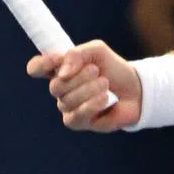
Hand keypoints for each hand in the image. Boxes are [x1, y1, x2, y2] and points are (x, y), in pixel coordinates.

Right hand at [27, 40, 141, 131]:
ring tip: (106, 83)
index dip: (42, 64)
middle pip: (55, 86)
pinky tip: (106, 98)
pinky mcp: (78, 122)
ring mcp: (68, 107)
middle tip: (96, 71)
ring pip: (67, 100)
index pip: (36, 67)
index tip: (58, 59)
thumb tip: (62, 72)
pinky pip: (77, 115)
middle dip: (78, 77)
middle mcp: (61, 89)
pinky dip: (92, 105)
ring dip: (90, 89)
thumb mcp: (98, 51)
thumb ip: (77, 54)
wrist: (137, 89)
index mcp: (60, 69)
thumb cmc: (114, 69)